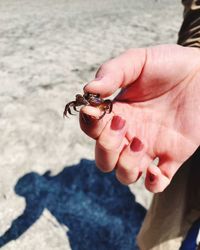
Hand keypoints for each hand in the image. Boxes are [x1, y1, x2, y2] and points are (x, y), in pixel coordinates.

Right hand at [79, 44, 199, 192]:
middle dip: (106, 148)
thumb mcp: (137, 61)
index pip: (92, 129)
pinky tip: (155, 169)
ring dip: (126, 165)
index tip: (98, 111)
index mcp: (117, 113)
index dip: (90, 124)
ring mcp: (149, 147)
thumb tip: (88, 90)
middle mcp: (128, 133)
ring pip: (125, 174)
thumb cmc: (168, 64)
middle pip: (104, 159)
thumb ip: (111, 72)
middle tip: (122, 125)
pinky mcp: (171, 156)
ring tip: (141, 142)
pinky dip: (152, 183)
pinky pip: (156, 182)